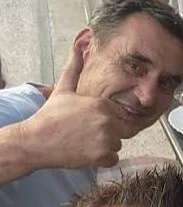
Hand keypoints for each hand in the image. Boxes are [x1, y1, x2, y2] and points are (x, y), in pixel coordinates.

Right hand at [19, 42, 130, 169]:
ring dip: (105, 147)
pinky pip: (113, 160)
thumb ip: (74, 68)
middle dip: (109, 133)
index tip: (92, 122)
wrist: (35, 140)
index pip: (120, 114)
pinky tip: (85, 153)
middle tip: (87, 133)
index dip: (108, 119)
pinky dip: (102, 160)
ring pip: (117, 145)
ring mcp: (105, 139)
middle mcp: (107, 121)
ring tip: (83, 142)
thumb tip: (78, 46)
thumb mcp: (63, 90)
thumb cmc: (49, 117)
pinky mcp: (101, 156)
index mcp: (101, 104)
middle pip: (122, 130)